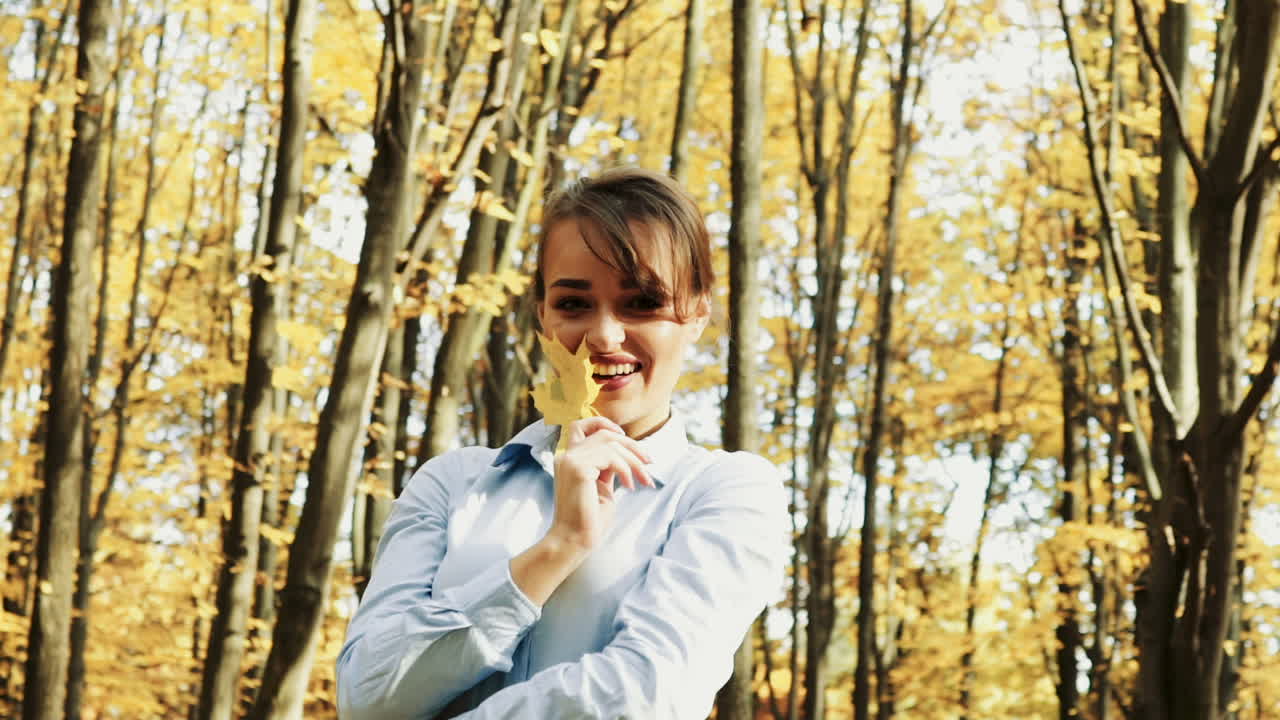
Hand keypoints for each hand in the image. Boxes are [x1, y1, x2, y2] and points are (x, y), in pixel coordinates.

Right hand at [547, 416, 653, 552]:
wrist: (574, 540)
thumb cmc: (589, 519)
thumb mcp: (602, 486)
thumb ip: (607, 467)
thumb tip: (624, 453)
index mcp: (568, 459)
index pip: (580, 426)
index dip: (603, 424)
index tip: (626, 438)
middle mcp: (566, 456)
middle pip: (603, 433)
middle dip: (631, 445)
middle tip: (649, 462)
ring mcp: (570, 460)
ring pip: (611, 444)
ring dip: (634, 460)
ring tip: (643, 479)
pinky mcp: (578, 469)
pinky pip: (611, 457)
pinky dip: (626, 469)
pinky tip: (629, 486)